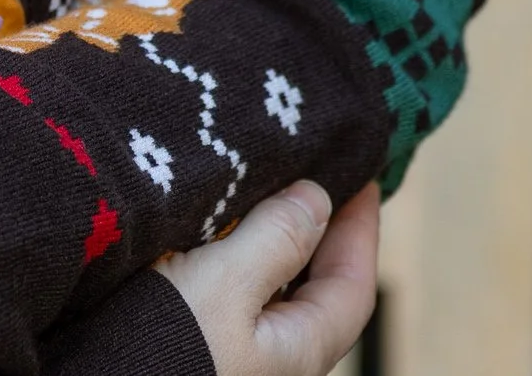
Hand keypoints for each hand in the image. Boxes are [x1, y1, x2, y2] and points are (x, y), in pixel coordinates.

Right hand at [154, 181, 378, 375]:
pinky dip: (243, 252)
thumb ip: (278, 239)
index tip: (364, 176)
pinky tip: (223, 226)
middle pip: (319, 288)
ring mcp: (239, 353)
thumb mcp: (227, 283)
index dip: (362, 229)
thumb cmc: (168, 346)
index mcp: (299, 351)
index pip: (353, 286)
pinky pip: (239, 291)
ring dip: (280, 238)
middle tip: (321, 174)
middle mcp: (275, 358)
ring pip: (277, 288)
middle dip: (324, 232)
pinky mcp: (202, 340)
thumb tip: (317, 201)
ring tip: (272, 187)